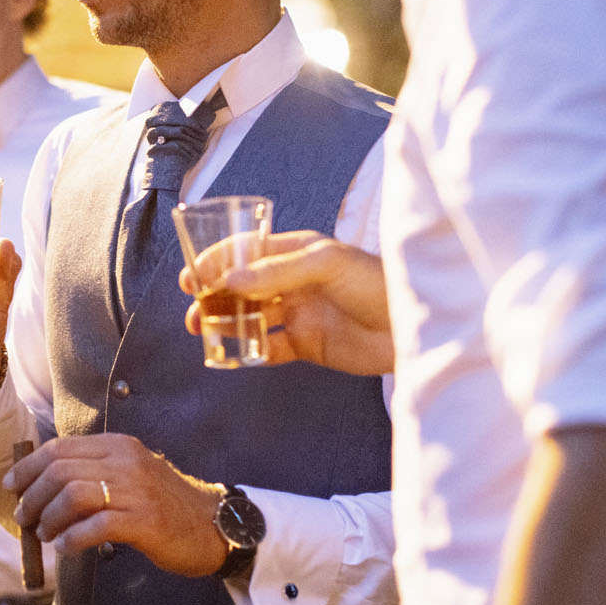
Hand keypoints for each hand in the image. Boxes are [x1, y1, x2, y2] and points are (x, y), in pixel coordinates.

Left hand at [6, 433, 227, 577]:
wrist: (213, 525)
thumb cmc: (164, 505)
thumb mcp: (129, 475)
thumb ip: (92, 474)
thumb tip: (40, 487)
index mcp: (118, 445)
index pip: (60, 448)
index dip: (29, 468)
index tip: (13, 487)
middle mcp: (126, 461)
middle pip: (60, 471)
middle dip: (33, 497)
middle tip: (25, 519)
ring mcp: (137, 490)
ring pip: (73, 495)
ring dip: (49, 518)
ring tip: (46, 535)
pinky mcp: (146, 520)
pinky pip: (97, 526)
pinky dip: (73, 538)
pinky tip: (66, 548)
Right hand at [181, 230, 392, 376]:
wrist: (413, 325)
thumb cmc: (377, 282)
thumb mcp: (326, 264)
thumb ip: (277, 270)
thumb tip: (231, 278)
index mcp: (297, 252)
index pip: (247, 251)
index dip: (217, 261)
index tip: (193, 275)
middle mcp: (293, 281)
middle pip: (242, 285)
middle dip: (214, 292)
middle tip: (192, 303)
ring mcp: (299, 313)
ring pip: (250, 316)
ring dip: (224, 320)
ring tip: (200, 327)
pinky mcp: (306, 344)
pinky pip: (267, 347)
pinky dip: (247, 350)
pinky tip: (230, 353)